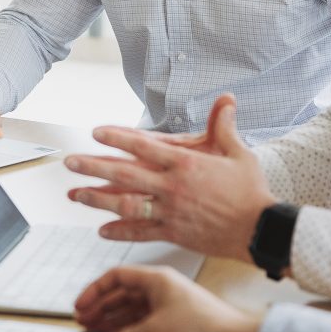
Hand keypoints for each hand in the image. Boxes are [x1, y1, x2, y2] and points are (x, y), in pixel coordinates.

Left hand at [64, 94, 275, 260]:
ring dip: (97, 199)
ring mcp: (170, 212)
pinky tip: (101, 230)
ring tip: (75, 194)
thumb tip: (226, 98)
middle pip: (124, 175)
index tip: (96, 132)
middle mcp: (172, 187)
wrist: (260, 230)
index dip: (117, 138)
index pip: (143, 146)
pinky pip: (141, 232)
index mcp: (185, 164)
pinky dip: (120, 231)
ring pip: (125, 205)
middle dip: (93, 167)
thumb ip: (224, 126)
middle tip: (70, 162)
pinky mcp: (174, 233)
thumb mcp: (238, 153)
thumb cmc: (251, 191)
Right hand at [75, 265, 260, 331]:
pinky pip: (144, 325)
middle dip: (101, 307)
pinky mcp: (176, 325)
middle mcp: (161, 290)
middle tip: (84, 320)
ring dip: (113, 321)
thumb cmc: (203, 329)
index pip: (116, 276)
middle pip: (122, 294)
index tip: (81, 305)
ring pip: (132, 310)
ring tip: (95, 330)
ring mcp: (169, 307)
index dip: (95, 290)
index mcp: (156, 280)